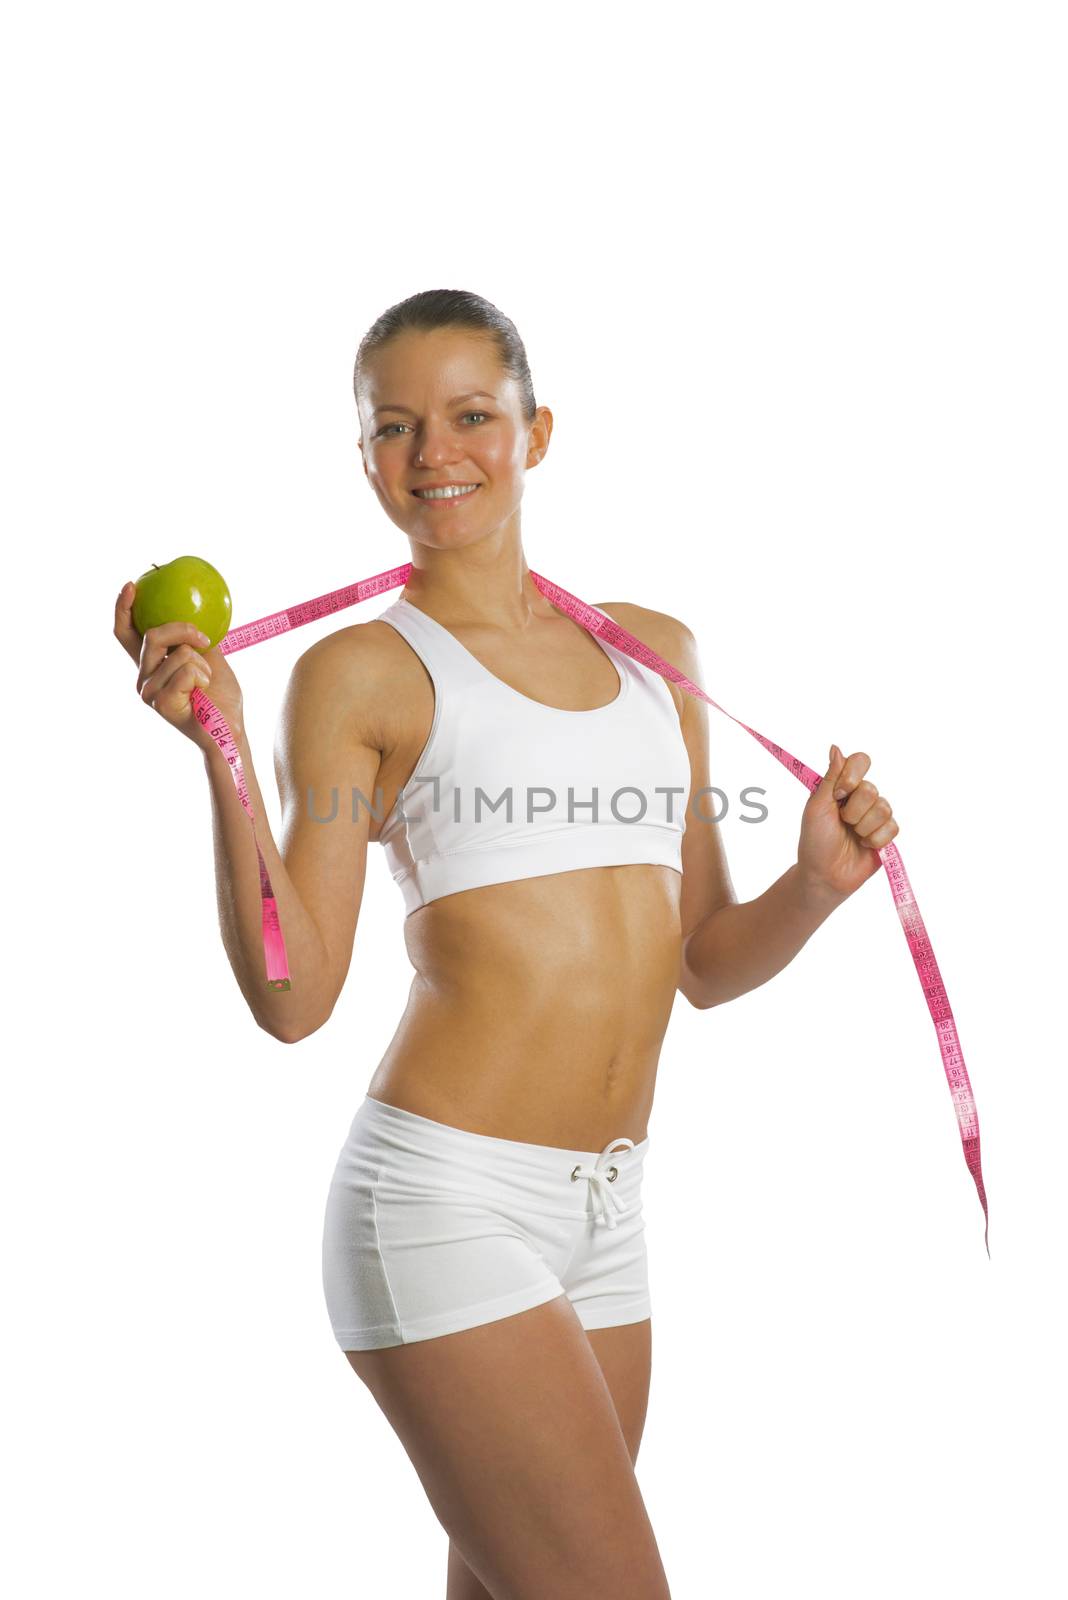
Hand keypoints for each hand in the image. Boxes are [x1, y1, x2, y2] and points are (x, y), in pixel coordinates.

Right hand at [114, 579, 244, 753]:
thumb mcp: (207, 658)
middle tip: (202, 638)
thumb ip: (194, 638)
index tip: (132, 585)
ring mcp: (148, 691)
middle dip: (181, 629)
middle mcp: (143, 678)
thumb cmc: (219, 698)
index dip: (123, 608)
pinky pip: (186, 669)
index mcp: (150, 666)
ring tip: (206, 681)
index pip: (125, 634)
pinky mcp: (160, 702)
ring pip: (176, 653)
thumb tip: (197, 608)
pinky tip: (204, 691)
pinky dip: (203, 675)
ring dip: (201, 662)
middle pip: (152, 636)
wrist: (230, 730)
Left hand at [797, 744, 899, 900]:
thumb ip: (830, 778)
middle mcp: (861, 798)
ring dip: (863, 827)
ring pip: (884, 808)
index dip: (853, 776)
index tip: (839, 795)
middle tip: (841, 823)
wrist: (824, 874)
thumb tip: (836, 748)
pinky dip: (874, 839)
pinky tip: (863, 845)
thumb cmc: (815, 841)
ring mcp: (875, 816)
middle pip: (872, 789)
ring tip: (852, 836)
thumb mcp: (816, 807)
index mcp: (842, 787)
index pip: (860, 761)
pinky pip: (892, 827)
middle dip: (853, 811)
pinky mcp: (886, 834)